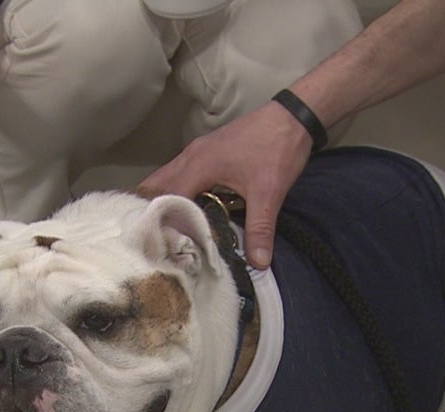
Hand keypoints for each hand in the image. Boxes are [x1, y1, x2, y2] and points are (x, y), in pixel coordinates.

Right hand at [139, 101, 313, 268]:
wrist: (293, 116)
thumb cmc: (277, 149)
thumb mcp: (269, 193)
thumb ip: (260, 228)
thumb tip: (258, 263)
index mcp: (198, 165)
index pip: (166, 198)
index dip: (159, 222)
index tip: (157, 246)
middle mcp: (190, 156)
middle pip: (156, 186)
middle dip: (152, 212)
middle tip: (152, 240)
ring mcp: (197, 151)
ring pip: (167, 178)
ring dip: (163, 201)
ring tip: (164, 230)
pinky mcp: (207, 151)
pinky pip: (180, 173)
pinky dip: (176, 191)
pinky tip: (187, 209)